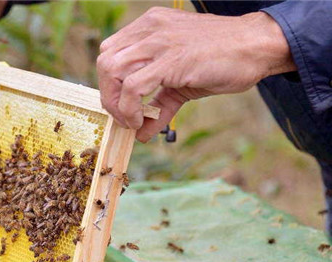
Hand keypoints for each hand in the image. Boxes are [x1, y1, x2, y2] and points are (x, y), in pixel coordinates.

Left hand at [97, 7, 295, 141]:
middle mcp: (149, 29)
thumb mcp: (181, 81)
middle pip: (105, 62)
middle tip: (124, 117)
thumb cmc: (223, 60)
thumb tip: (141, 134)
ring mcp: (158, 41)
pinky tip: (141, 122)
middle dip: (108, 94)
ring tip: (132, 121)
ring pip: (112, 71)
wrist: (258, 47)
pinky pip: (132, 87)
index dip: (110, 83)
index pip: (110, 52)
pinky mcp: (170, 59)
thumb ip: (159, 104)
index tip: (122, 105)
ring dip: (116, 104)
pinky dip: (130, 109)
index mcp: (149, 26)